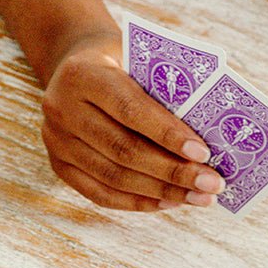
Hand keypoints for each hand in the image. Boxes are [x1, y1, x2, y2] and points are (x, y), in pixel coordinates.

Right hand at [40, 31, 225, 211]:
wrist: (75, 68)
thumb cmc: (120, 66)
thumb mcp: (136, 65)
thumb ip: (160, 96)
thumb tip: (203, 147)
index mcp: (82, 75)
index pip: (129, 109)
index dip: (168, 134)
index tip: (204, 154)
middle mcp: (62, 109)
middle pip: (123, 150)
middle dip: (173, 172)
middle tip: (211, 184)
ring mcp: (57, 141)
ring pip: (115, 178)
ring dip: (163, 192)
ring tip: (198, 198)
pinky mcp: (59, 166)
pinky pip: (102, 195)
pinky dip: (139, 203)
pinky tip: (169, 203)